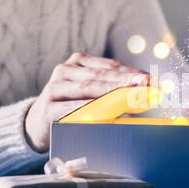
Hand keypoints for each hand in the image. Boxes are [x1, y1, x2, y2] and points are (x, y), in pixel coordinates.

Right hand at [25, 52, 148, 151]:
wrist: (38, 124)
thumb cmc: (72, 106)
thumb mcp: (91, 93)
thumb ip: (113, 89)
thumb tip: (145, 91)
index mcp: (78, 62)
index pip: (110, 66)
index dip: (131, 72)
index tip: (150, 79)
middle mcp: (65, 70)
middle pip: (101, 75)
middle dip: (126, 80)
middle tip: (146, 85)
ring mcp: (55, 87)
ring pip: (88, 88)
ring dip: (112, 92)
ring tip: (132, 96)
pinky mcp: (48, 108)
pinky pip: (73, 108)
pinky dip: (91, 108)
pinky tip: (106, 110)